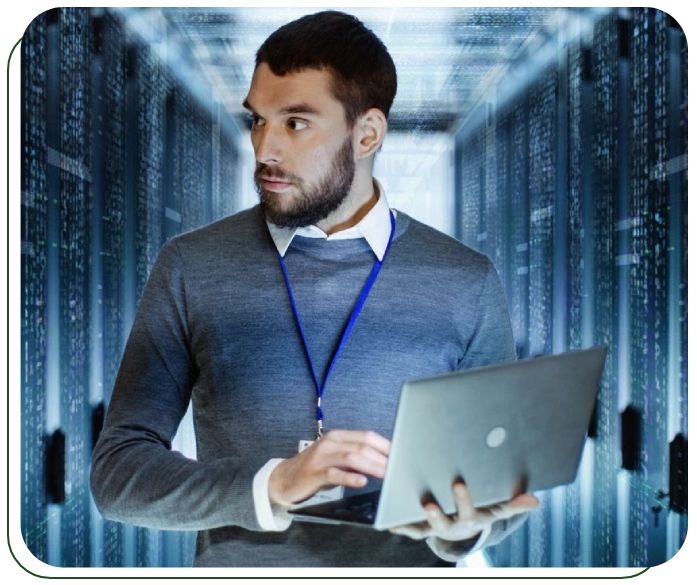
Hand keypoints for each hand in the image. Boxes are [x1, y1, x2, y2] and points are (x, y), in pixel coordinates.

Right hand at [268, 429, 390, 506]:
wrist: (284, 479)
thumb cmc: (316, 469)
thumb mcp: (336, 458)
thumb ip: (356, 456)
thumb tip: (385, 461)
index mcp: (338, 436)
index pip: (367, 436)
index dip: (386, 445)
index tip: (402, 455)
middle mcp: (330, 442)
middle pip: (362, 446)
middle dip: (383, 458)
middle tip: (398, 468)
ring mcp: (321, 456)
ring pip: (352, 457)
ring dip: (372, 466)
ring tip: (386, 475)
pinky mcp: (314, 472)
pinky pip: (335, 473)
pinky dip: (350, 477)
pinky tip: (362, 481)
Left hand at [388, 480, 538, 541]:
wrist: (464, 525)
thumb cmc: (480, 510)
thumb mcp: (497, 508)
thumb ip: (513, 504)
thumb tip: (534, 500)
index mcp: (469, 518)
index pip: (467, 510)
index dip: (463, 499)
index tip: (457, 484)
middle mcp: (451, 526)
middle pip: (443, 523)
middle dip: (436, 515)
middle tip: (428, 504)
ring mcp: (434, 528)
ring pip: (422, 528)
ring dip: (412, 522)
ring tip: (397, 513)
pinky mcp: (420, 528)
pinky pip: (407, 529)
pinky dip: (396, 525)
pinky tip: (387, 520)